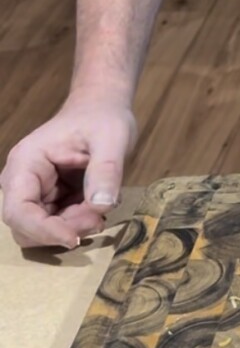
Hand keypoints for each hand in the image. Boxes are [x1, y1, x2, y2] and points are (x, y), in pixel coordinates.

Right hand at [0, 99, 136, 249]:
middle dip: (61, 229)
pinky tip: (97, 208)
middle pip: (26, 226)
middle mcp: (21, 180)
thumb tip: (101, 206)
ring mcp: (34, 192)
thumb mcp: (112, 138)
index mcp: (25, 162)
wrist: (102, 109)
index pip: (18, 209)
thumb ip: (106, 170)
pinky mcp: (49, 200)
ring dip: (71, 228)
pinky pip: (56, 225)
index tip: (75, 238)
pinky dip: (77, 224)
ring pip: (42, 230)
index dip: (43, 230)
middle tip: (97, 218)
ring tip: (100, 210)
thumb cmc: (103, 118)